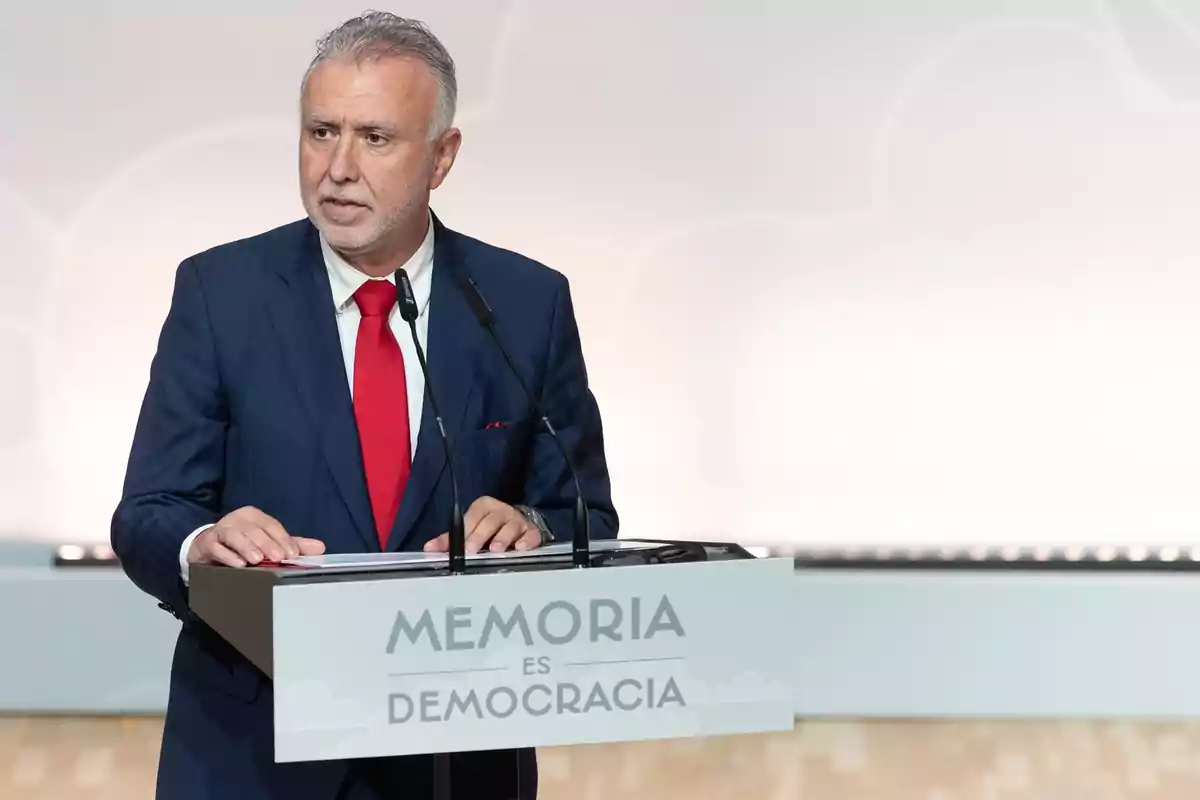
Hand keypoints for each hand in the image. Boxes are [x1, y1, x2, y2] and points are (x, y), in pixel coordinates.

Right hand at [187, 506, 325, 567]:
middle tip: (278, 558)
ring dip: (247, 547)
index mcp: (254, 516)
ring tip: (257, 560)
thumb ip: (292, 545)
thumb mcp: (268, 542)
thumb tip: (320, 548)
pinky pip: (217, 547)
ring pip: (235, 536)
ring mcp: (220, 529)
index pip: (272, 526)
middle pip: (255, 530)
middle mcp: (238, 519)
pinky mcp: (207, 542)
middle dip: (268, 544)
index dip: (283, 539)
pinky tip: (238, 565)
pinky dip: (228, 556)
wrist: (207, 548)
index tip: (293, 554)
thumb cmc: (242, 544)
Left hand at [423, 496, 541, 554]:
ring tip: (496, 550)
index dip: (467, 531)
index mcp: (484, 506)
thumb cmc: (487, 528)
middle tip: (473, 551)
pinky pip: (530, 535)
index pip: (474, 516)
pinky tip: (520, 548)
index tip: (462, 547)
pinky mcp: (531, 531)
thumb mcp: (469, 529)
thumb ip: (449, 539)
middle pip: (491, 521)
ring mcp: (517, 520)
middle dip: (480, 536)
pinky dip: (526, 541)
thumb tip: (429, 548)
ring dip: (503, 538)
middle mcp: (501, 511)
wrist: (516, 525)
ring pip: (511, 526)